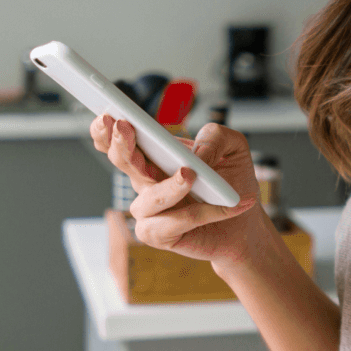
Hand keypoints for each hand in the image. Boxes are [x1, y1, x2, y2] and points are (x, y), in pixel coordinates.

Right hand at [89, 115, 258, 263]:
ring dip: (169, 187)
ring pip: (149, 198)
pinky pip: (170, 224)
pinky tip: (219, 207)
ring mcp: (149, 209)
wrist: (244, 222)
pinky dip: (198, 214)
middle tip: (125, 128)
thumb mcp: (233, 147)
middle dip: (121, 145)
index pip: (118, 138)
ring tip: (189, 175)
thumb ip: (215, 137)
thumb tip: (194, 155)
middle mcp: (145, 179)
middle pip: (121, 160)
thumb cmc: (231, 182)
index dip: (106, 129)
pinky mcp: (158, 235)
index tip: (107, 116)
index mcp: (153, 154)